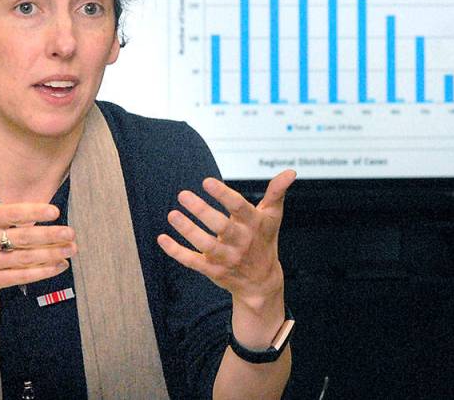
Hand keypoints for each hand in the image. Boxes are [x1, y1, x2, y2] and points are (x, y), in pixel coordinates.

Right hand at [0, 202, 76, 294]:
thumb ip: (7, 215)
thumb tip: (45, 213)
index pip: (11, 214)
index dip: (34, 213)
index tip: (55, 212)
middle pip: (22, 238)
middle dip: (50, 236)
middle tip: (70, 233)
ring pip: (25, 258)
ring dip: (52, 254)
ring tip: (70, 249)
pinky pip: (22, 276)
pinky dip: (43, 271)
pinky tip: (59, 265)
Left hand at [157, 169, 295, 310]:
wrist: (261, 282)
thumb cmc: (264, 241)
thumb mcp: (272, 216)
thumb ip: (276, 192)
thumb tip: (291, 171)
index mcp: (254, 225)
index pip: (239, 207)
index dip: (223, 195)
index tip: (207, 182)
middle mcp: (241, 242)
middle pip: (221, 227)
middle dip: (201, 211)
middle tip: (182, 194)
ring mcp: (226, 258)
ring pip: (205, 245)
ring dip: (187, 230)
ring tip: (173, 215)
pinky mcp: (213, 270)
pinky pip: (192, 262)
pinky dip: (176, 252)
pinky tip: (162, 238)